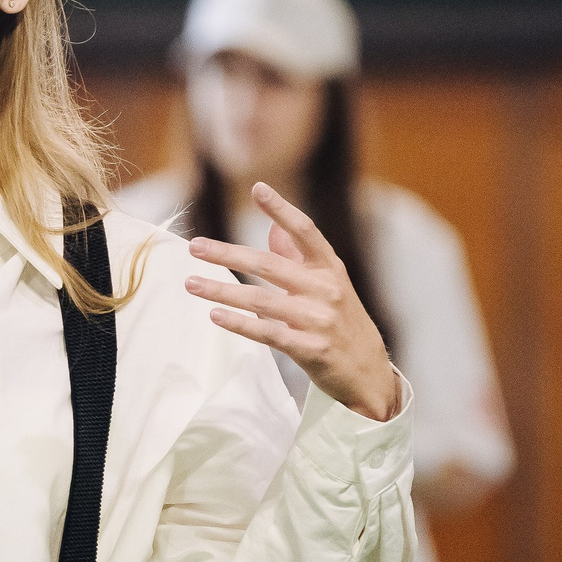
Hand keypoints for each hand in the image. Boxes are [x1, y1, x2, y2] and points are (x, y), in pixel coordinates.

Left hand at [185, 182, 400, 420]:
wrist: (369, 373)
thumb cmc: (343, 324)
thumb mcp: (329, 286)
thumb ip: (301, 259)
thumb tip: (273, 230)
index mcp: (330, 269)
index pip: (305, 231)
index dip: (282, 209)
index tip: (258, 188)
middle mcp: (326, 289)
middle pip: (269, 265)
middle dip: (228, 253)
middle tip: (195, 247)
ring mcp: (319, 320)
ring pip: (260, 300)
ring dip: (221, 290)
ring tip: (191, 284)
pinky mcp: (311, 349)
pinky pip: (268, 333)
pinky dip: (239, 324)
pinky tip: (215, 315)